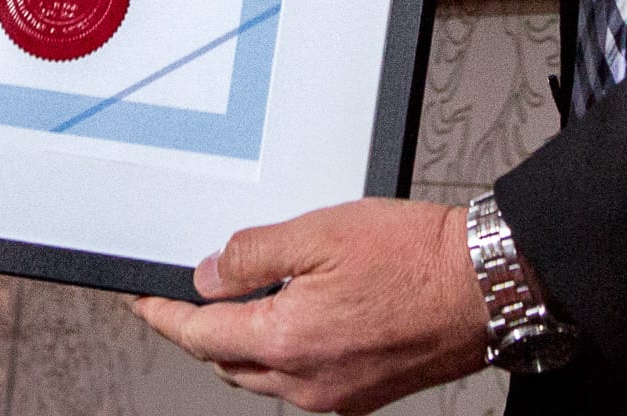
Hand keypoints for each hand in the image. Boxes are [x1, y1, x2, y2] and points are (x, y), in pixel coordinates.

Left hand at [135, 198, 489, 411]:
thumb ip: (255, 255)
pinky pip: (300, 381)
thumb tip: (210, 275)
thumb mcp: (321, 231)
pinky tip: (295, 319)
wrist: (484, 287)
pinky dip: (283, 353)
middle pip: (227, 362)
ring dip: (242, 344)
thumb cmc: (418, 257)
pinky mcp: (362, 394)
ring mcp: (336, 394)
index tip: (143, 302)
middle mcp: (307, 381)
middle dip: (201, 332)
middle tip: (188, 298)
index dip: (164, 316)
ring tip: (243, 302)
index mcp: (288, 341)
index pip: (200, 336)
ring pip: (263, 376)